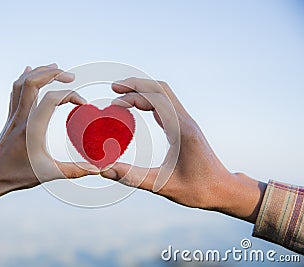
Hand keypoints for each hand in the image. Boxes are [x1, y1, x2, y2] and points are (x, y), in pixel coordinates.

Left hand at [0, 64, 97, 204]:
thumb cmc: (17, 175)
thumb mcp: (49, 173)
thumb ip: (74, 170)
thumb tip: (97, 169)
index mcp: (32, 128)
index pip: (51, 99)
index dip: (70, 95)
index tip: (82, 104)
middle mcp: (21, 117)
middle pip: (32, 82)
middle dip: (53, 74)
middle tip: (70, 76)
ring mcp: (14, 116)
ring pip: (22, 83)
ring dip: (39, 73)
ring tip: (55, 69)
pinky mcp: (11, 118)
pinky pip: (15, 91)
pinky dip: (25, 78)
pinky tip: (30, 72)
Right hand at [101, 78, 265, 222]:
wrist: (222, 189)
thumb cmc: (198, 189)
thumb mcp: (163, 185)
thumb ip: (132, 177)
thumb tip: (104, 169)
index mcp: (181, 130)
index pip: (156, 100)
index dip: (133, 97)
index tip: (114, 104)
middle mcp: (185, 121)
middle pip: (160, 89)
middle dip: (136, 85)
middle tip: (114, 89)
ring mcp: (185, 121)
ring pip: (163, 93)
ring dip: (143, 89)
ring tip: (121, 94)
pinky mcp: (184, 126)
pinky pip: (165, 103)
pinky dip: (148, 99)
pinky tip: (137, 106)